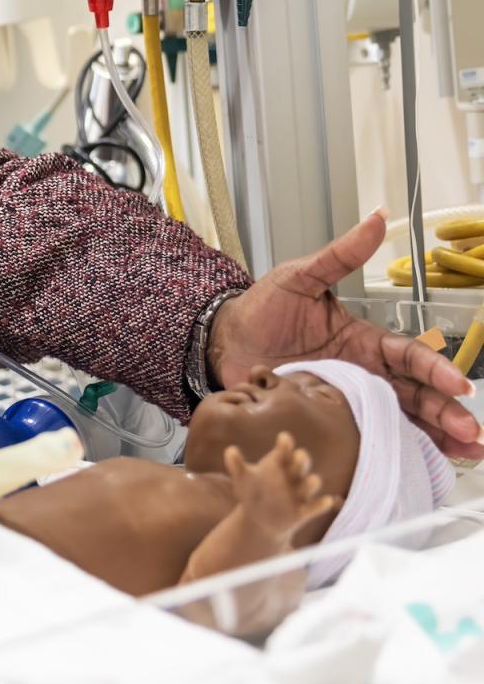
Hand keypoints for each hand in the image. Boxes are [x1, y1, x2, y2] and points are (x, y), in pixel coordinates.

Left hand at [208, 211, 482, 461]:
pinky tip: (421, 464)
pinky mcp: (328, 419)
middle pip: (416, 394)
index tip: (459, 385)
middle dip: (447, 412)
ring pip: (402, 419)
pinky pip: (366, 435)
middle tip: (473, 432)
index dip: (435, 370)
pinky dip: (393, 449)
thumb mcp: (302, 276)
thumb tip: (377, 219)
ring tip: (468, 451)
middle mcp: (364, 372)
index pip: (409, 356)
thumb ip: (340, 255)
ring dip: (435, 435)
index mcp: (363, 340)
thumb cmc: (262, 308)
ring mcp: (348, 399)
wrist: (225, 340)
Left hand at [222, 434, 341, 549]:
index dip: (286, 444)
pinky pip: (316, 507)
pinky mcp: (304, 511)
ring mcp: (300, 492)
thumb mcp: (242, 480)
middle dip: (302, 459)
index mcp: (279, 463)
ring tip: (311, 480)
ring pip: (312, 483)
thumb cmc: (252, 492)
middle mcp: (293, 475)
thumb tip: (230, 450)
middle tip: (299, 456)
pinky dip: (322, 504)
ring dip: (312, 482)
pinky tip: (327, 502)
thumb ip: (236, 465)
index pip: (285, 450)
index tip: (283, 438)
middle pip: (302, 463)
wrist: (258, 520)